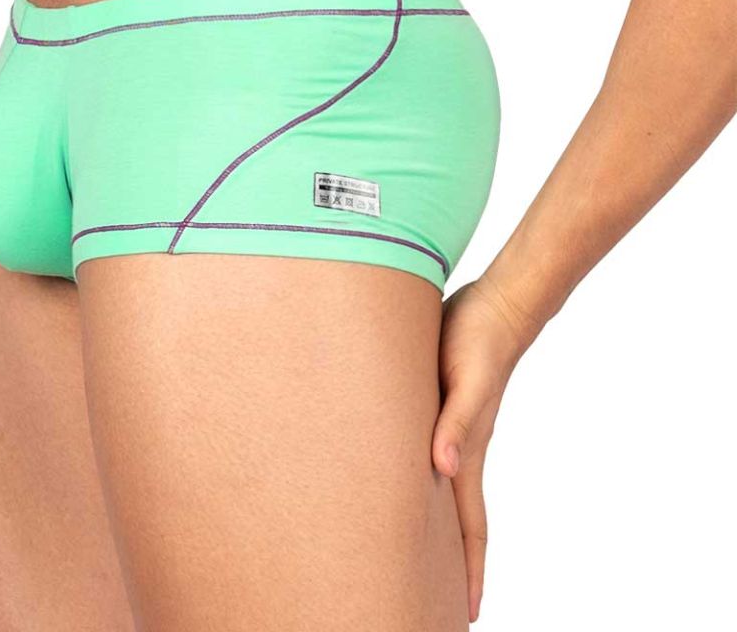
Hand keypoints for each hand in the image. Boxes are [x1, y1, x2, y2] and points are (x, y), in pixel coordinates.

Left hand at [432, 275, 538, 622]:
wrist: (495, 302)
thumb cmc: (478, 338)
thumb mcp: (465, 381)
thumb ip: (455, 422)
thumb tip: (442, 468)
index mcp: (466, 452)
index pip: (470, 526)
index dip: (469, 570)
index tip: (469, 613)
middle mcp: (459, 447)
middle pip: (457, 520)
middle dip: (452, 564)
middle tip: (438, 601)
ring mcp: (452, 428)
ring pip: (440, 491)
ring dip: (436, 527)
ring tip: (421, 556)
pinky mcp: (439, 405)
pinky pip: (429, 455)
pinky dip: (420, 481)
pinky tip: (407, 481)